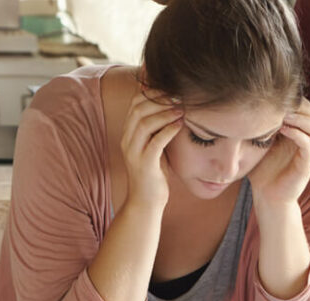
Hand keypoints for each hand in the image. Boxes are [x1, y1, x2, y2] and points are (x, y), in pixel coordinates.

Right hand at [120, 89, 182, 206]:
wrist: (146, 202)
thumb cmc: (154, 173)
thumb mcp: (154, 146)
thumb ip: (158, 129)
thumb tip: (174, 108)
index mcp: (128, 134)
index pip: (135, 104)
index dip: (152, 92)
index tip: (172, 89)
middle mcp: (127, 140)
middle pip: (138, 110)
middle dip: (160, 99)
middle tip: (179, 97)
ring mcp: (133, 152)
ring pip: (145, 123)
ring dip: (165, 113)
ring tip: (182, 109)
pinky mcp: (144, 164)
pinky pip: (155, 142)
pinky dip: (168, 130)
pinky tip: (180, 125)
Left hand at [248, 98, 309, 208]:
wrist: (267, 197)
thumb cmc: (263, 169)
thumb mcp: (262, 141)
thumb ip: (263, 124)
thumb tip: (250, 101)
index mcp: (301, 134)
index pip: (308, 108)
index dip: (296, 99)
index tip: (277, 95)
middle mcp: (309, 141)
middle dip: (301, 105)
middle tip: (282, 101)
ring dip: (301, 117)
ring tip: (283, 114)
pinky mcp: (306, 166)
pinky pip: (308, 145)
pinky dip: (297, 134)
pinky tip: (282, 129)